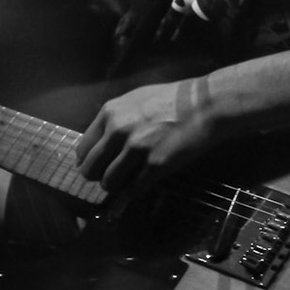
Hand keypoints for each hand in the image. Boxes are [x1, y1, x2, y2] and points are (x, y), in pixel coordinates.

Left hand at [74, 75, 219, 193]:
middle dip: (99, 177)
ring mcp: (136, 149)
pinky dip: (137, 190)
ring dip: (118, 186)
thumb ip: (116, 120)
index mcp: (110, 113)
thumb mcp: (137, 100)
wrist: (206, 103)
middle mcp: (118, 130)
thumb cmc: (174, 99)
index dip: (89, 161)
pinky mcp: (155, 165)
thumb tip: (102, 143)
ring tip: (130, 181)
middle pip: (91, 169)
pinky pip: (135, 189)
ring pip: (109, 182)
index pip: (83, 149)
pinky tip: (146, 183)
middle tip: (112, 178)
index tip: (98, 166)